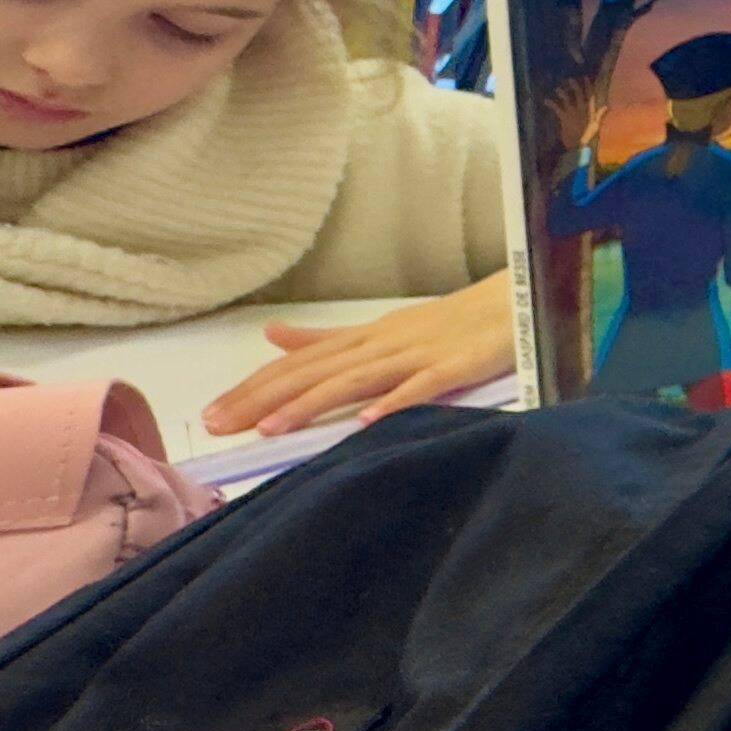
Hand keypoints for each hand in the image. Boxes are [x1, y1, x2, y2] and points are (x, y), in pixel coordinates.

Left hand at [200, 273, 517, 437]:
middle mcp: (382, 343)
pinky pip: (423, 386)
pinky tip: (365, 422)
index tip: (212, 415)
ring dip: (312, 404)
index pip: (298, 364)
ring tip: (272, 429)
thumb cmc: (453, 322)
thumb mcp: (382, 330)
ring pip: (356, 379)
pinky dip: (394, 402)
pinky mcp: (458, 366)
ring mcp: (420, 354)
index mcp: (363, 337)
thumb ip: (329, 338)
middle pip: (315, 372)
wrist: (518, 301)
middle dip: (265, 399)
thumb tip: (273, 335)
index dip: (253, 388)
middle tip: (219, 425)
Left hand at [546, 77, 604, 151]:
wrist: (580, 145)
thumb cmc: (589, 136)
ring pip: (567, 100)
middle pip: (579, 94)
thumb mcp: (597, 125)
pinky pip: (557, 108)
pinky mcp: (564, 118)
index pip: (591, 96)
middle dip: (575, 86)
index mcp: (590, 110)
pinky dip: (551, 104)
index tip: (586, 78)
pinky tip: (546, 100)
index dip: (588, 86)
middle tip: (570, 79)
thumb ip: (600, 114)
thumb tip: (606, 106)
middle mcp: (582, 109)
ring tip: (558, 89)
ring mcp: (573, 113)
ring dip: (562, 93)